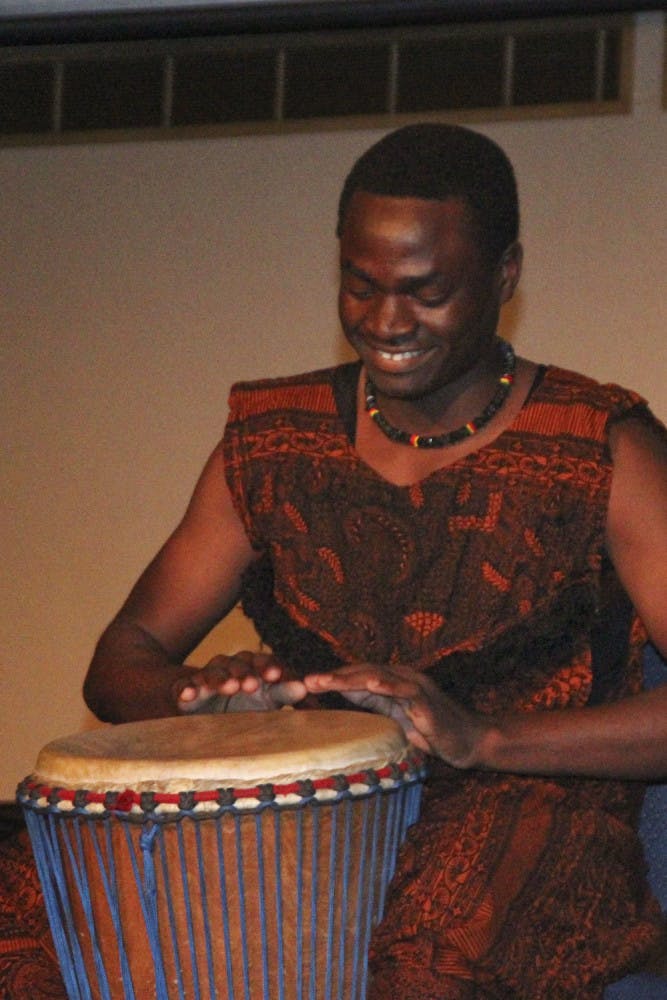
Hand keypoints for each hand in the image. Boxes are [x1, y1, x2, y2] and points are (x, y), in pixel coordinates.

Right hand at [174, 650, 307, 713]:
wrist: (204, 705)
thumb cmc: (246, 704)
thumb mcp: (269, 700)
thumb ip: (286, 693)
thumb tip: (310, 691)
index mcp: (255, 667)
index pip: (264, 663)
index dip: (269, 668)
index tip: (275, 676)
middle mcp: (231, 667)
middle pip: (238, 663)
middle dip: (245, 672)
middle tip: (251, 684)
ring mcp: (207, 677)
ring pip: (213, 671)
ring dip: (220, 678)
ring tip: (228, 687)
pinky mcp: (185, 690)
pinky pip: (184, 686)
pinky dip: (186, 688)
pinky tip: (189, 694)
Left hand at [304, 662, 487, 766]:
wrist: (471, 742)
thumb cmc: (433, 732)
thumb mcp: (397, 719)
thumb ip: (375, 706)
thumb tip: (345, 703)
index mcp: (394, 683)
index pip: (358, 677)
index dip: (333, 679)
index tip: (306, 684)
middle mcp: (403, 679)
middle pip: (363, 673)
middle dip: (334, 677)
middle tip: (307, 681)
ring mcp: (416, 688)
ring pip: (379, 677)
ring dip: (351, 678)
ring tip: (327, 681)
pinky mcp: (428, 702)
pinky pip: (406, 690)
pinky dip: (388, 685)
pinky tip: (371, 683)